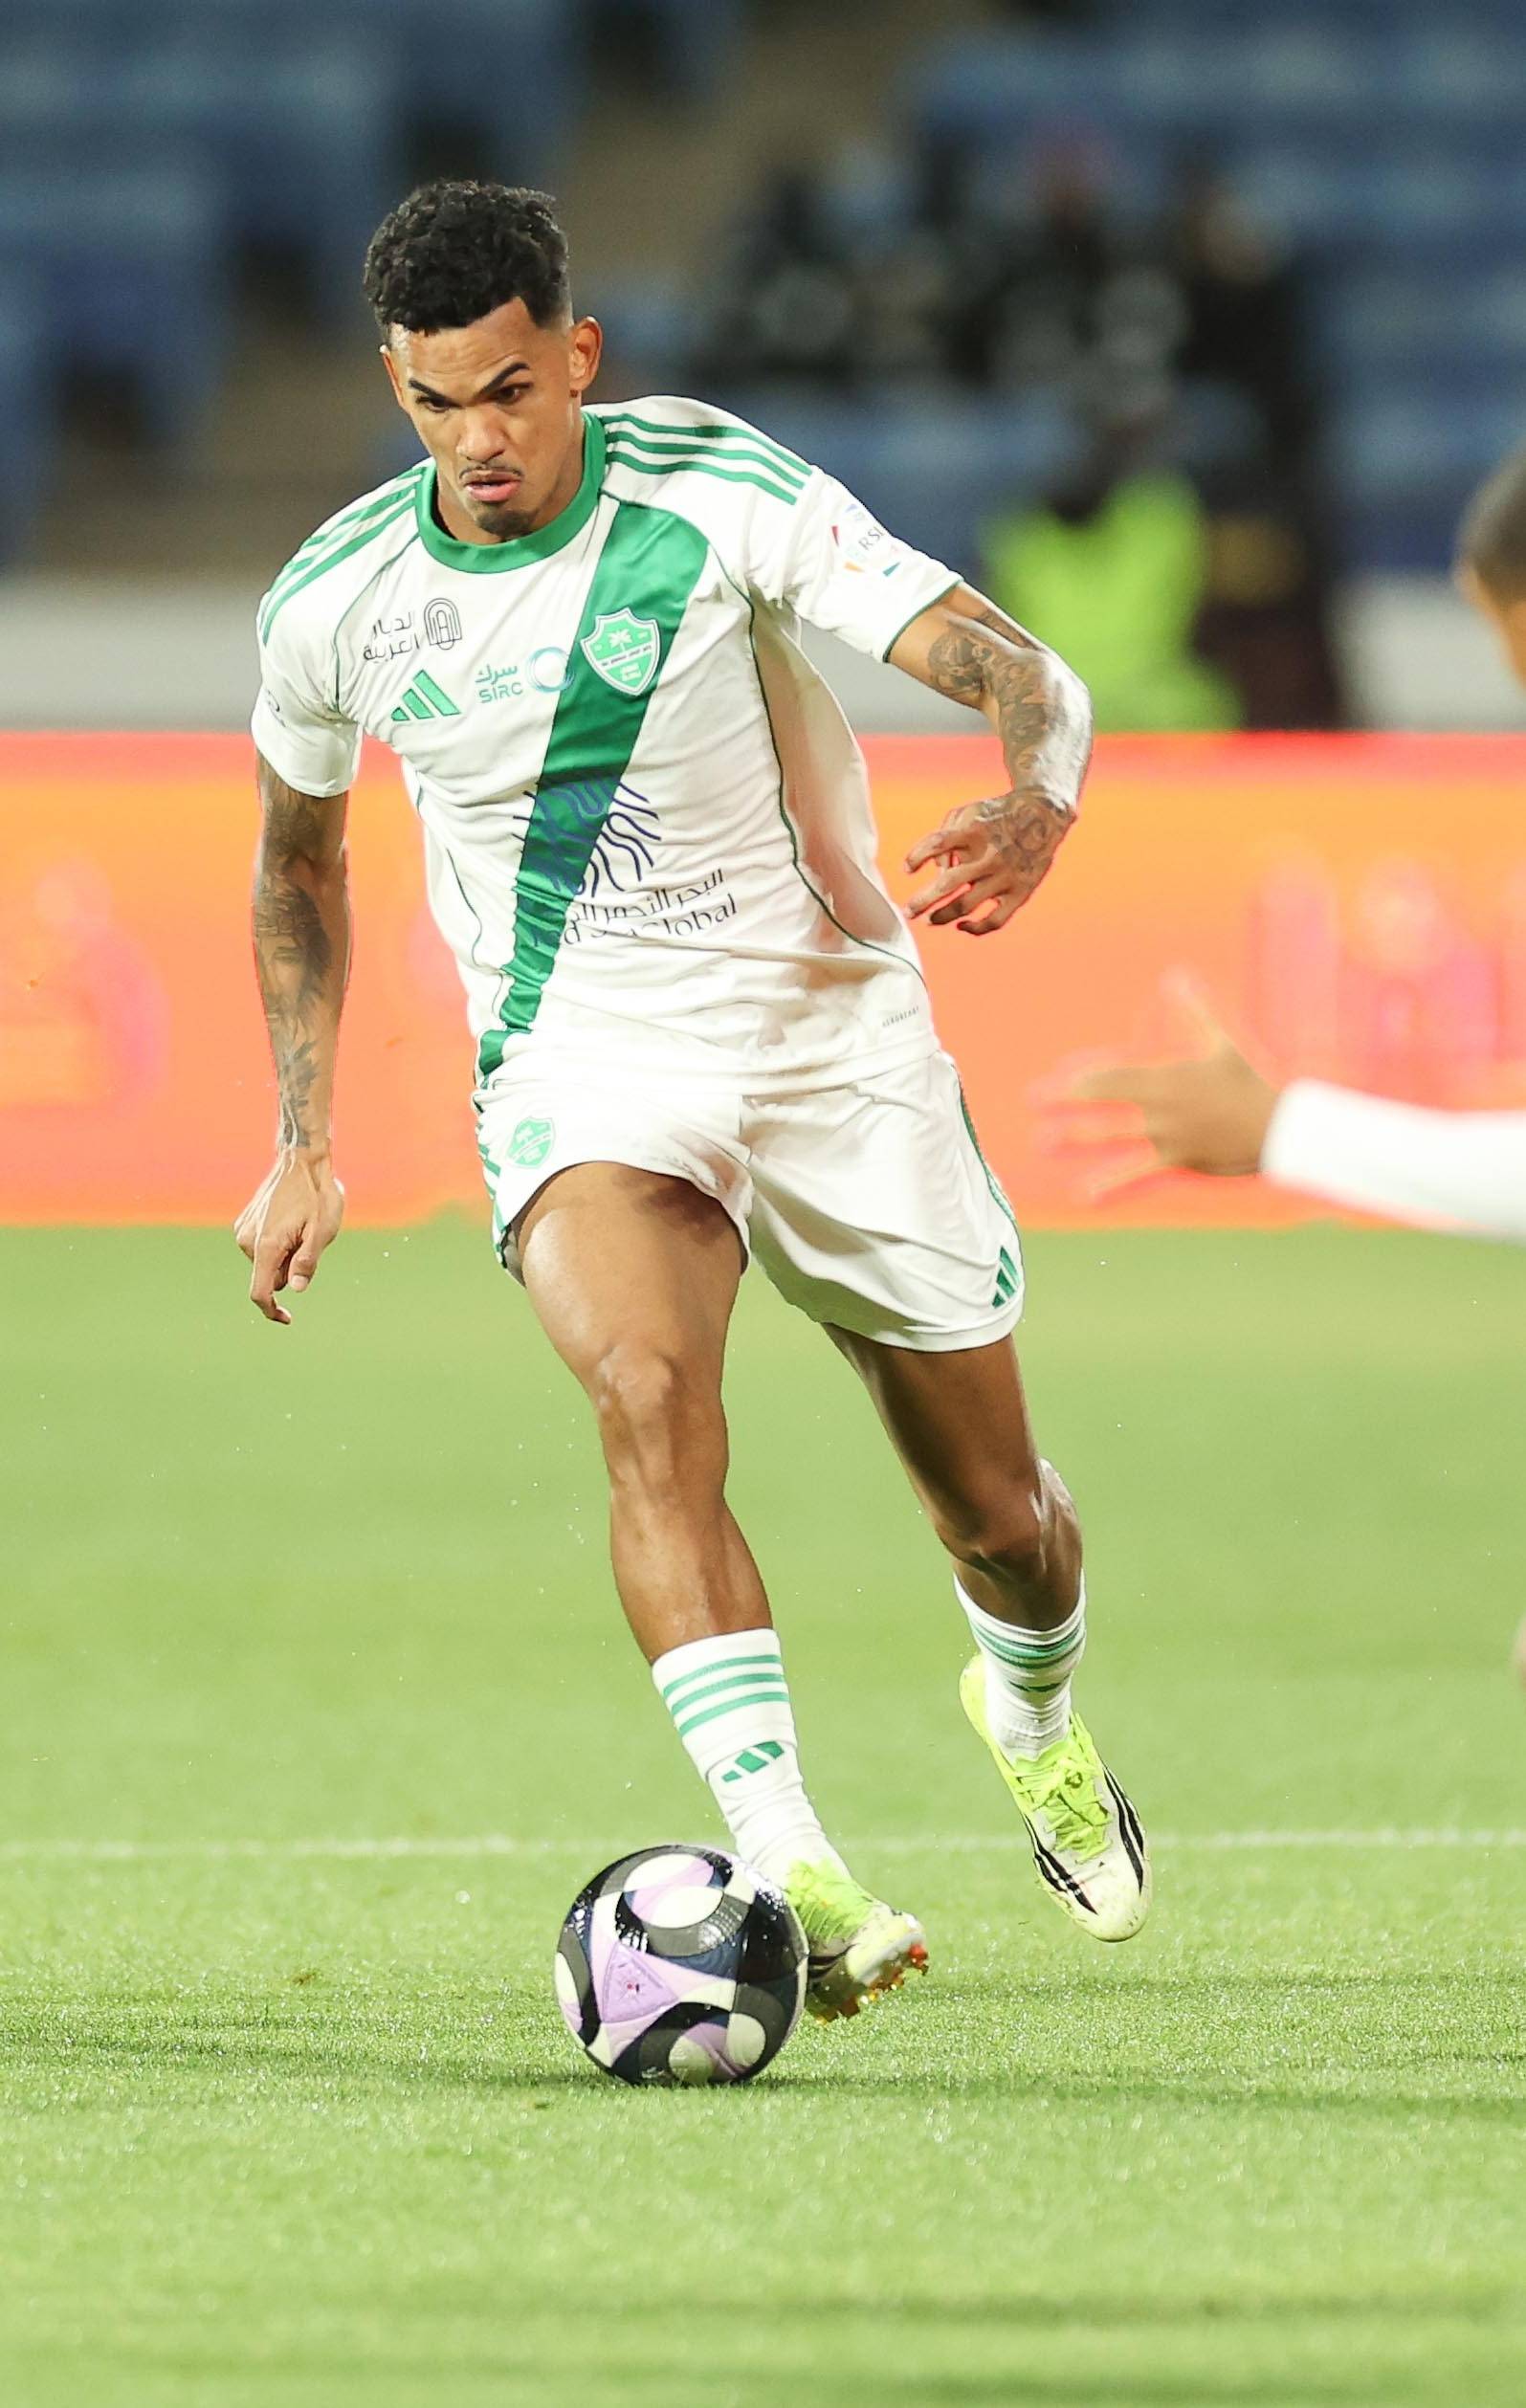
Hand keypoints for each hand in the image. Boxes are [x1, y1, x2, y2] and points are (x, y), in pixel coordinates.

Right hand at [233, 1152, 344, 1324]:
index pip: (260, 1292)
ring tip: (302, 1227)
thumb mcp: (322, 1230)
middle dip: (289, 1270)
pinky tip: (291, 1221)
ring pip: (267, 1261)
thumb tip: (294, 1289)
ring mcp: (244, 1230)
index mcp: (266, 1245)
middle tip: (310, 1242)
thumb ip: (307, 1261)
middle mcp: (248, 1240)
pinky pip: (262, 1246)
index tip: (287, 1319)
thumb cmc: (318, 1195)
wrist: (301, 1160)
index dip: (272, 1311)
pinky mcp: (245, 1222)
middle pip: (269, 1276)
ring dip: (285, 1255)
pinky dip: (278, 1244)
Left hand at [905, 789, 1072, 936]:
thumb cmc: (995, 817)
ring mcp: (1005, 876)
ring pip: (966, 905)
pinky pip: (995, 921)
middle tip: (908, 912)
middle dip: (922, 901)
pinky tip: (961, 925)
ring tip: (929, 920)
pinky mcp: (1020, 892)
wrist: (1043, 814)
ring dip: (942, 917)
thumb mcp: (967, 814)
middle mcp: (989, 855)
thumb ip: (943, 837)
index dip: (917, 857)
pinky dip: (975, 928)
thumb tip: (936, 873)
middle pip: (948, 883)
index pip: (937, 843)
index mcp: (973, 831)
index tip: (907, 869)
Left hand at [1046, 977, 1280, 1193]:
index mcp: (1167, 1076)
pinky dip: (1108, 1185)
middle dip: (1063, 1100)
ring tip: (1043, 1141)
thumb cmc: (1248, 1083)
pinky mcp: (1175, 1159)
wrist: (1278, 1128)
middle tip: (1032, 1099)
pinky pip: (1136, 1173)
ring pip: (1111, 1136)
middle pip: (1102, 1101)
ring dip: (1075, 1137)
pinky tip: (1084, 1195)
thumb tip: (1177, 975)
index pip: (1113, 1074)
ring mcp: (1165, 1135)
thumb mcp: (1222, 1043)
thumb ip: (1196, 1010)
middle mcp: (1159, 1106)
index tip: (1056, 1077)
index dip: (1082, 1075)